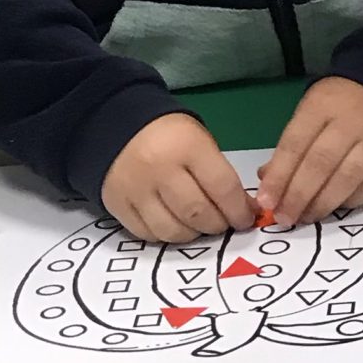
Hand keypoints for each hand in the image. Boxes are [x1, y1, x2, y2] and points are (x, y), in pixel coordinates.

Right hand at [102, 114, 252, 244]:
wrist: (117, 127)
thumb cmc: (170, 137)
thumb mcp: (201, 142)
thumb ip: (221, 175)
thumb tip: (243, 209)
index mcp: (188, 148)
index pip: (222, 187)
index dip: (239, 210)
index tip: (246, 219)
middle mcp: (160, 170)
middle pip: (197, 213)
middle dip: (218, 225)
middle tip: (223, 223)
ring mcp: (136, 189)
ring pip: (172, 230)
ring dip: (193, 234)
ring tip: (199, 225)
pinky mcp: (117, 205)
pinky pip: (147, 234)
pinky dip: (166, 235)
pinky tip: (175, 224)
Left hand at [258, 78, 362, 227]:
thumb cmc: (336, 108)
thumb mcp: (307, 114)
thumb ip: (289, 148)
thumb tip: (269, 183)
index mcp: (321, 107)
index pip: (295, 144)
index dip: (279, 176)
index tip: (265, 201)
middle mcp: (350, 123)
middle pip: (321, 163)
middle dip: (298, 195)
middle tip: (284, 217)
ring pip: (348, 178)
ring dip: (323, 203)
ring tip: (306, 218)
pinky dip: (350, 201)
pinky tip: (334, 208)